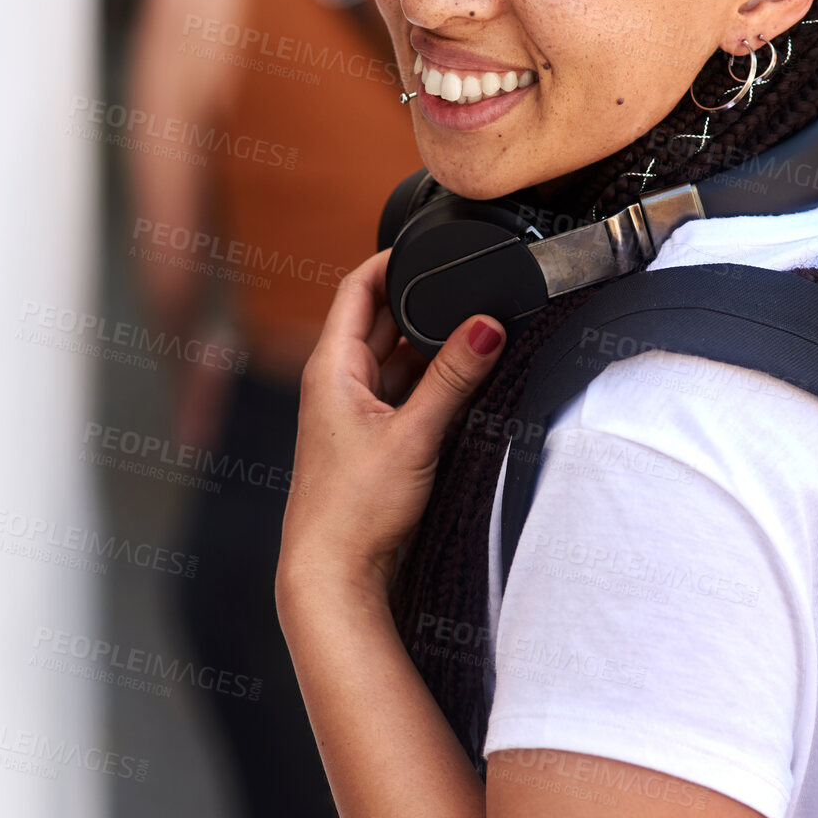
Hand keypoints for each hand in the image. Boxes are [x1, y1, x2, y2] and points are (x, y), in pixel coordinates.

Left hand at [278, 249, 504, 603]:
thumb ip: (454, 378)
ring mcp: (354, 412)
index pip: (357, 288)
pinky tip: (465, 386)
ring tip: (477, 339)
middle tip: (472, 292)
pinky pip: (406, 394)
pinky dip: (433, 384)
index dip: (390, 259)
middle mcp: (338, 383)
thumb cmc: (352, 510)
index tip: (429, 242)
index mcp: (330, 367)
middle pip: (383, 321)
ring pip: (398, 360)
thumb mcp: (414, 435)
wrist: (334, 576)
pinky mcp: (374, 440)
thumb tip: (488, 324)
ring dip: (433, 349)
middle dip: (425, 304)